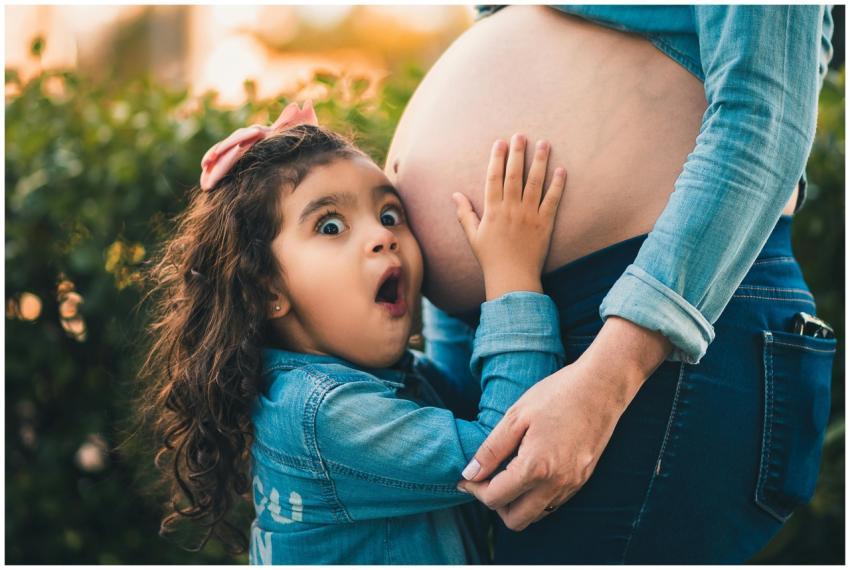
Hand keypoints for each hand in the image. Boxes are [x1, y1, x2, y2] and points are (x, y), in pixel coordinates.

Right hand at [453, 134, 565, 300]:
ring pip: (535, 183)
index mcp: (492, 210)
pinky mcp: (545, 224)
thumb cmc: (490, 258)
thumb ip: (465, 213)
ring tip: (544, 143)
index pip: (494, 178)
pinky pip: (552, 200)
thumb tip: (454, 195)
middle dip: (518, 153)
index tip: (500, 142)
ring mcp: (529, 215)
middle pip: (515, 175)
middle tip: (521, 135)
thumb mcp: (472, 236)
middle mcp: (511, 209)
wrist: (512, 278)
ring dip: (540, 162)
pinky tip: (562, 170)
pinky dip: (558, 185)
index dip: (497, 158)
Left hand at [456, 317, 670, 530]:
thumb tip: (469, 474)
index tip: (467, 477)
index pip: (495, 499)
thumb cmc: (556, 394)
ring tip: (507, 472)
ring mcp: (573, 484)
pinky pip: (553, 503)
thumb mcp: (516, 417)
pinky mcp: (583, 479)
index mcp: (536, 467)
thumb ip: (490, 450)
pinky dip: (535, 496)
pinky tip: (530, 470)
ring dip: (516, 502)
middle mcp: (556, 484)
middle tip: (487, 479)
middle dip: (495, 504)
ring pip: (536, 515)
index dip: (475, 490)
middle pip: (515, 520)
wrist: (602, 387)